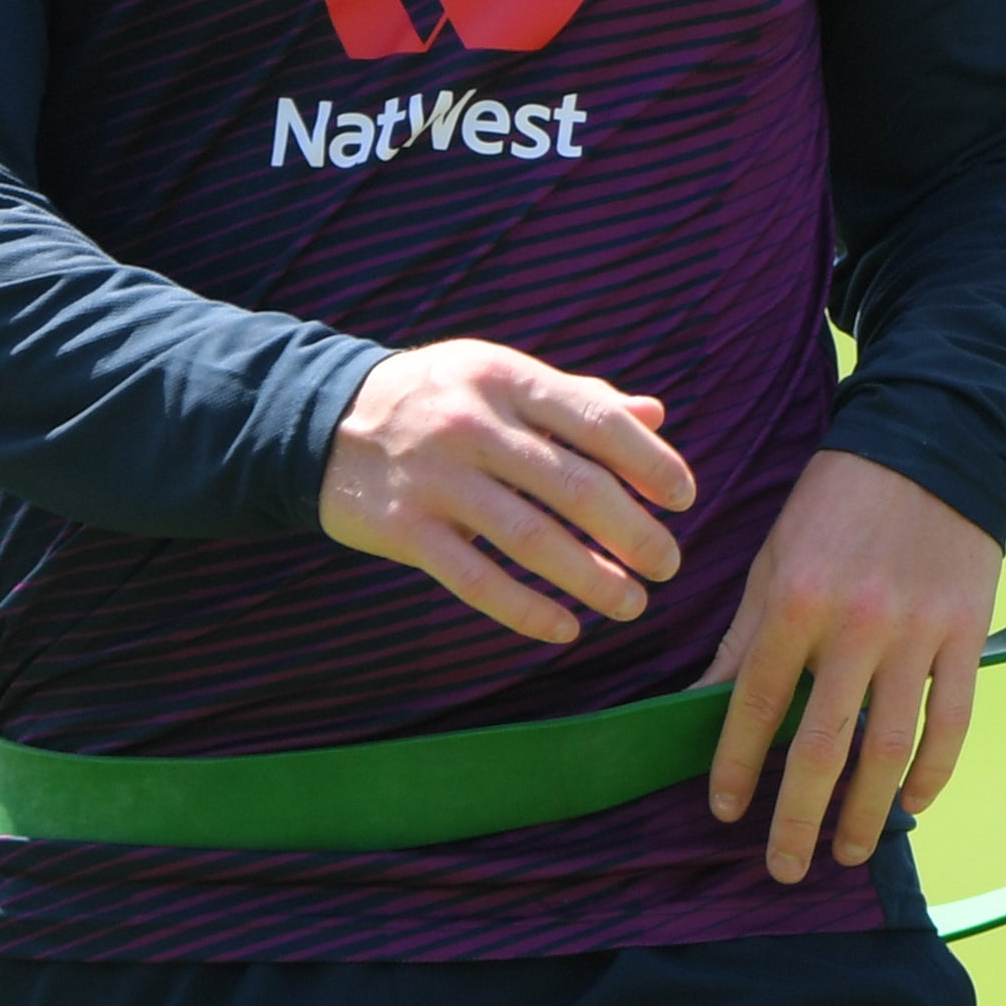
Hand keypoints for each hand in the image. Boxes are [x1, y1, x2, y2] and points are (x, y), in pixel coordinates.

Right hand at [318, 340, 693, 647]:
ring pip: (529, 540)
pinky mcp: (404, 528)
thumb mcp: (502, 377)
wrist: (321, 420)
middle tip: (669, 563)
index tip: (684, 497)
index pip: (595, 420)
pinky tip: (565, 628)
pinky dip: (525, 610)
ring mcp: (436, 479)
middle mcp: (474, 426)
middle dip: (631, 532)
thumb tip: (656, 417)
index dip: (647, 462)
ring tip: (632, 603)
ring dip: (590, 578)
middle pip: (571, 486)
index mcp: (508, 380)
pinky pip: (475, 579)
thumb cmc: (437, 396)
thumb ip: (578, 397)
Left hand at [696, 451, 1001, 884]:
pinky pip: (952, 720)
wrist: (933, 440)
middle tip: (785, 867)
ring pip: (890, 749)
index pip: (755, 705)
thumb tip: (701, 704)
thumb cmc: (839, 499)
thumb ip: (746, 634)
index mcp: (796, 600)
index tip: (724, 810)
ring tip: (848, 851)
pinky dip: (935, 771)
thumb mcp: (776, 553)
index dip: (735, 766)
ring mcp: (917, 633)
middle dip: (797, 818)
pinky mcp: (967, 632)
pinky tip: (915, 803)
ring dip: (866, 812)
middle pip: (822, 747)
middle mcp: (855, 624)